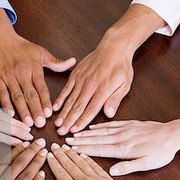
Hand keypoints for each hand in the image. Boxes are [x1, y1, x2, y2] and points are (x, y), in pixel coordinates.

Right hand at [0, 9, 75, 127]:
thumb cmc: (20, 46)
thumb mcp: (40, 52)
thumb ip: (56, 62)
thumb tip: (73, 62)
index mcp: (34, 68)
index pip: (41, 88)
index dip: (45, 102)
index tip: (49, 114)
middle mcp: (22, 73)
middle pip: (30, 95)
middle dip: (36, 110)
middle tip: (40, 124)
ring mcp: (8, 76)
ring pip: (17, 96)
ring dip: (22, 110)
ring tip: (28, 123)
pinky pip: (2, 93)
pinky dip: (5, 104)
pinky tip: (10, 114)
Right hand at [34, 143, 160, 179]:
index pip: (60, 173)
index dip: (53, 163)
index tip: (48, 154)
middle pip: (69, 165)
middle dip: (61, 154)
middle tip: (54, 145)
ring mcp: (96, 178)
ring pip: (81, 163)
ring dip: (73, 154)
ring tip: (66, 146)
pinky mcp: (107, 179)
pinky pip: (95, 166)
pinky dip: (88, 159)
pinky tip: (84, 155)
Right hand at [53, 4, 164, 134]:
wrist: (113, 47)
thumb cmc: (120, 67)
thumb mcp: (125, 84)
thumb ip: (115, 99)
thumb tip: (109, 114)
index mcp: (103, 90)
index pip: (90, 110)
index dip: (82, 122)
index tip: (74, 131)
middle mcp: (90, 86)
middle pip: (77, 107)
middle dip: (68, 121)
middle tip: (61, 132)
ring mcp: (81, 80)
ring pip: (70, 100)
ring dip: (63, 113)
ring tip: (57, 124)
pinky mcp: (75, 75)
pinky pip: (66, 89)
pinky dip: (60, 98)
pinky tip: (55, 108)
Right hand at [66, 120, 179, 175]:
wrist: (173, 135)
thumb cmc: (161, 152)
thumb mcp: (147, 164)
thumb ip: (128, 167)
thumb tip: (111, 172)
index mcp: (123, 149)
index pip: (98, 149)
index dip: (83, 149)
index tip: (70, 148)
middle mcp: (120, 138)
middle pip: (96, 139)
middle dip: (79, 140)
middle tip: (65, 140)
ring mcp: (124, 130)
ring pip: (101, 131)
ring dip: (86, 133)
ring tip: (73, 133)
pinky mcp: (129, 124)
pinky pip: (110, 124)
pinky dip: (99, 125)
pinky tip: (92, 127)